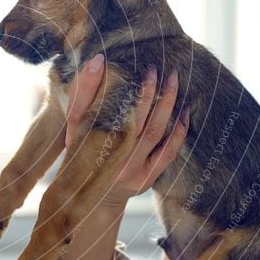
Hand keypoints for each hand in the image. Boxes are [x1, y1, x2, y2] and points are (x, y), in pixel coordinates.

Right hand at [65, 54, 189, 206]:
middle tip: (154, 68)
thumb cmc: (82, 155)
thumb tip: (97, 60)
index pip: (104, 105)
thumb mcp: (75, 127)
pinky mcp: (146, 178)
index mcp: (90, 140)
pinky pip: (168, 151)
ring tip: (172, 80)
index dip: (114, 85)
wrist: (91, 199)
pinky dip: (178, 131)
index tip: (128, 65)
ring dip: (166, 104)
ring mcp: (130, 169)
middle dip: (147, 90)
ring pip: (153, 131)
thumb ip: (83, 93)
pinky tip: (184, 111)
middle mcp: (110, 156)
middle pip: (134, 116)